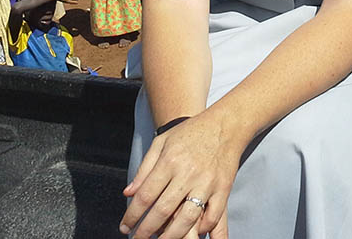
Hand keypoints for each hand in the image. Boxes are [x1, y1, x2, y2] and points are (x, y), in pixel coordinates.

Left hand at [121, 113, 239, 238]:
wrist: (226, 124)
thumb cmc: (191, 132)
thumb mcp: (162, 142)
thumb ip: (144, 168)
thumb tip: (128, 193)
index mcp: (170, 160)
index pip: (145, 195)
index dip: (132, 215)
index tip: (124, 227)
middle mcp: (187, 173)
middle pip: (162, 210)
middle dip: (145, 230)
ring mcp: (207, 182)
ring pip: (186, 218)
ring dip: (171, 235)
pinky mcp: (223, 188)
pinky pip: (213, 216)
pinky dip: (203, 228)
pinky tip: (193, 232)